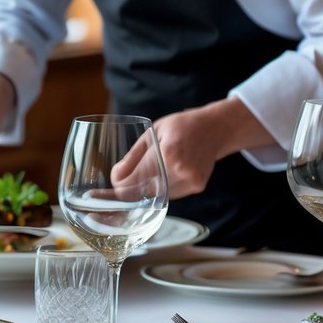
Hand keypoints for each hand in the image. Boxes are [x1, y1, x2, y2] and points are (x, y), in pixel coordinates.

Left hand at [112, 99, 272, 199]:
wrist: (214, 129)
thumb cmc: (180, 127)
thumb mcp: (151, 134)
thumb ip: (133, 157)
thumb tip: (116, 177)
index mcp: (166, 152)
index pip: (134, 182)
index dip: (117, 188)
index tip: (107, 186)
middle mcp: (180, 170)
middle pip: (143, 192)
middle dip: (127, 190)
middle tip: (118, 183)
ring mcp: (190, 180)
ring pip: (155, 196)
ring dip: (143, 189)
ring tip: (142, 173)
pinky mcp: (196, 187)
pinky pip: (169, 195)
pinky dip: (159, 188)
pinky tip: (161, 175)